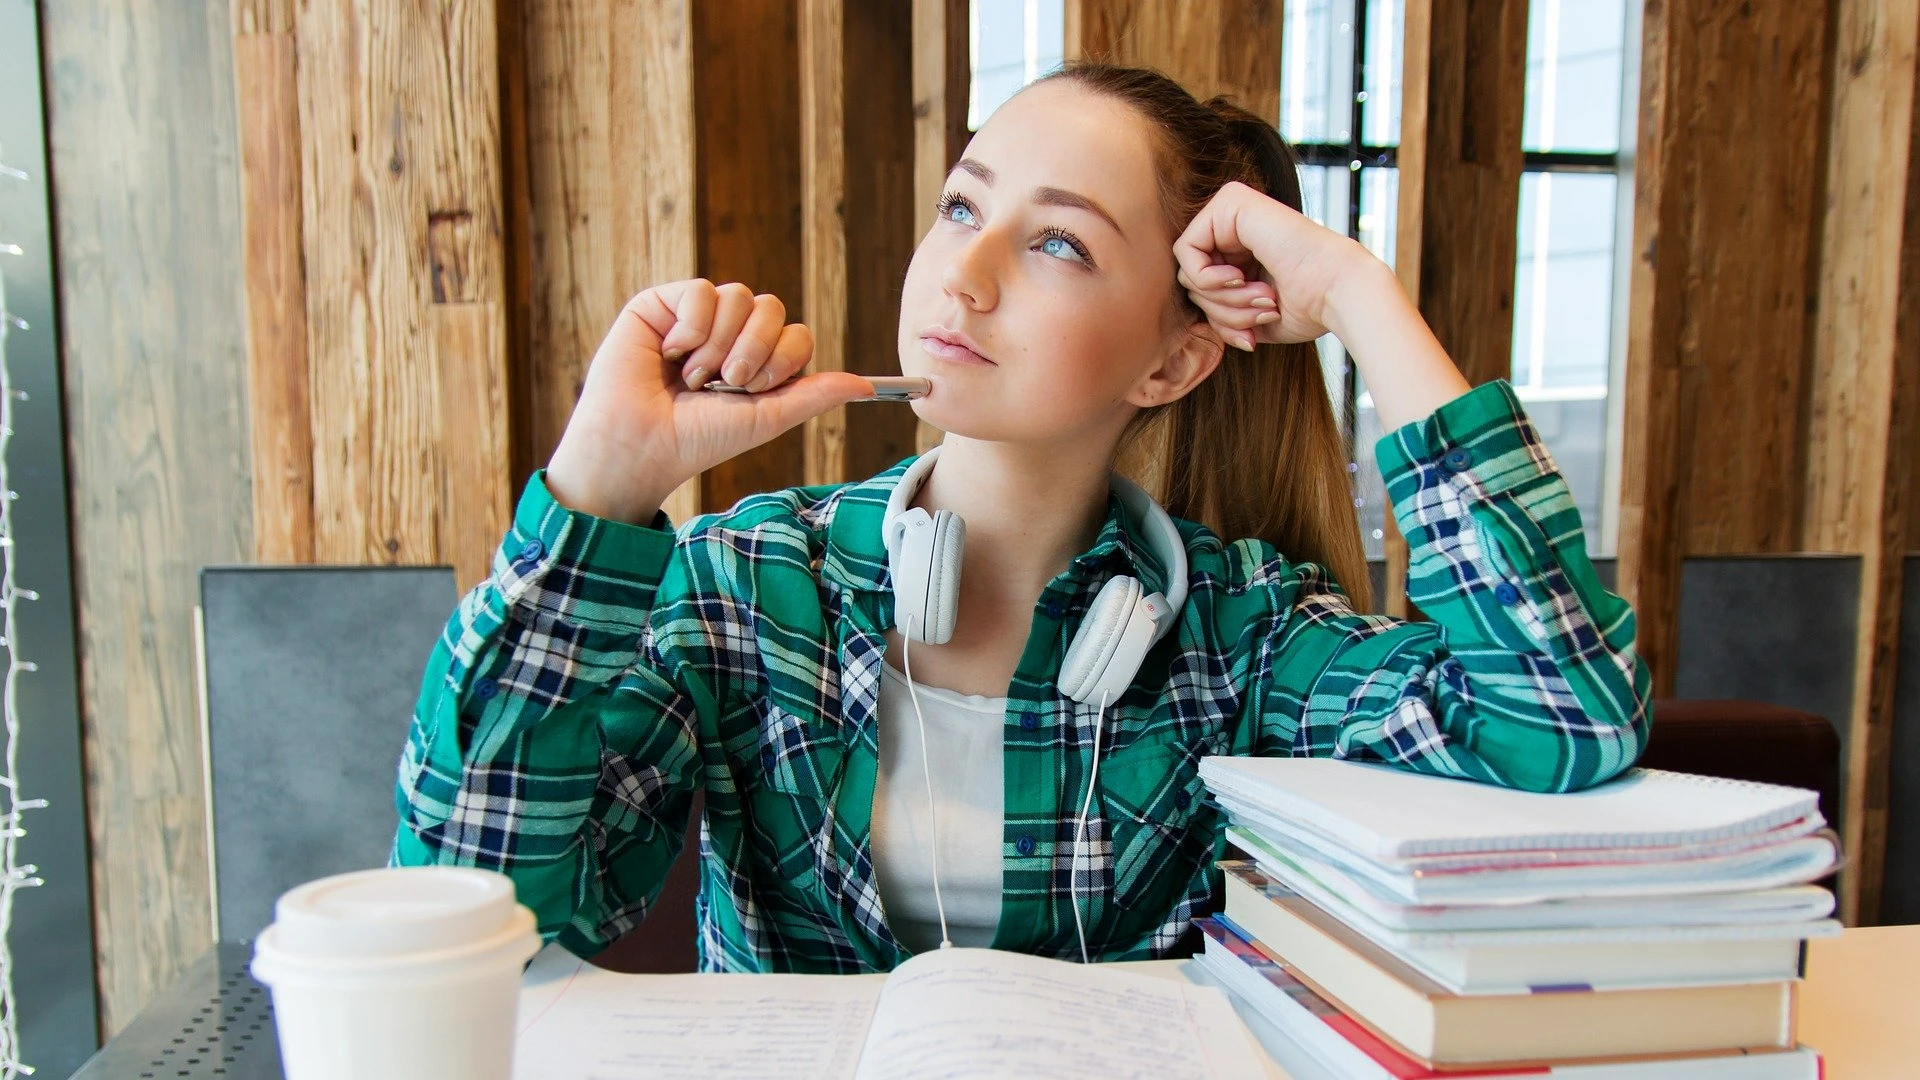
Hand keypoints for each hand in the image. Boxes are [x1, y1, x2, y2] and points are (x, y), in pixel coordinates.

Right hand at [545, 279, 874, 522]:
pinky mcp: (661, 304)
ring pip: (738, 297)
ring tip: (691, 377)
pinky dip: (691, 329)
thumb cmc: (699, 439)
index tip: (756, 390)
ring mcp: (696, 316)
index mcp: (757, 359)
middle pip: (772, 308)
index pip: (795, 334)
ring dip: (719, 347)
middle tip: (724, 384)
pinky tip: (669, 353)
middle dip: (754, 353)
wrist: (642, 445)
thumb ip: (814, 394)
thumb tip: (867, 384)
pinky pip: (702, 291)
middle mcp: (730, 334)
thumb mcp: (767, 418)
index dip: (783, 359)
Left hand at [1171, 181, 1374, 350]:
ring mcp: (1232, 208)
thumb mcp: (1251, 319)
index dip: (1220, 321)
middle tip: (1261, 312)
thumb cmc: (1307, 308)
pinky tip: (1241, 279)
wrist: (1338, 292)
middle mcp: (1235, 224)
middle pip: (1192, 283)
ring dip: (1221, 301)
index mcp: (1242, 248)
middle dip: (1221, 311)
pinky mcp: (1230, 202)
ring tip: (1263, 299)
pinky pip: (1185, 251)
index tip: (1252, 335)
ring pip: (1188, 271)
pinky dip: (1207, 279)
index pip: (1201, 293)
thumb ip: (1219, 313)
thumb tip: (1195, 323)